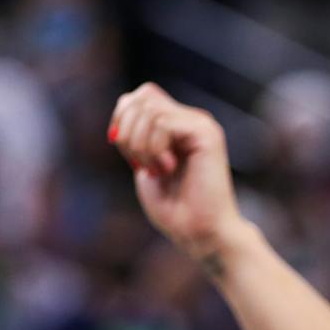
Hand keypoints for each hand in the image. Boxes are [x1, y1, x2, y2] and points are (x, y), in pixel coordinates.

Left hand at [108, 83, 245, 268]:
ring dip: (140, 144)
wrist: (200, 233)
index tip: (130, 157)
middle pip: (142, 95)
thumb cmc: (174, 208)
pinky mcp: (206, 133)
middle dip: (128, 131)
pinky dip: (154, 148)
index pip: (139, 96)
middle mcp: (192, 119)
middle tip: (140, 164)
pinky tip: (168, 168)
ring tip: (157, 170)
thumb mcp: (144, 164)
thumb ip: (136, 135)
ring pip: (149, 109)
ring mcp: (201, 124)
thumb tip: (124, 106)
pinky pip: (162, 122)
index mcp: (178, 125)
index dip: (122, 120)